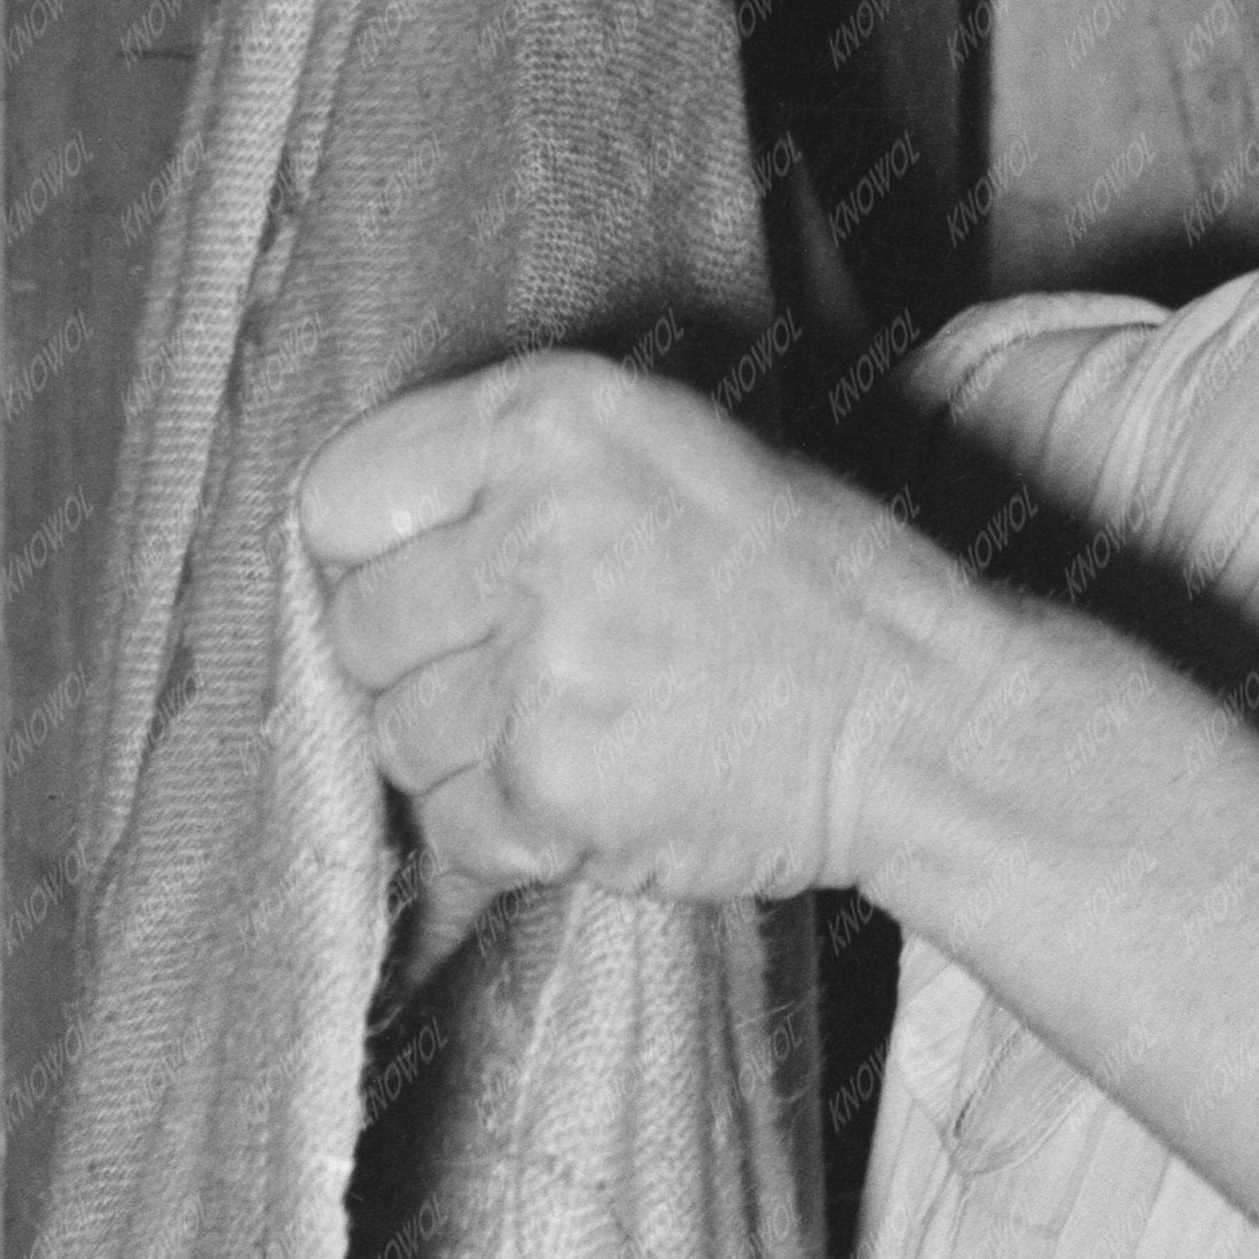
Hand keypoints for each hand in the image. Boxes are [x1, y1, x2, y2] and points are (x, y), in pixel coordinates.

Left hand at [294, 353, 903, 904]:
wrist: (916, 718)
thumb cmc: (805, 583)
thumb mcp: (665, 448)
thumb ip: (517, 467)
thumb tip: (379, 547)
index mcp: (546, 423)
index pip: (342, 501)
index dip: (373, 561)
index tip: (430, 592)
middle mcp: (530, 536)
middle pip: (361, 630)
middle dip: (417, 669)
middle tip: (512, 682)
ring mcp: (539, 673)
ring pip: (397, 738)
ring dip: (459, 758)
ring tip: (561, 741)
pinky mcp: (556, 791)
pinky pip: (453, 829)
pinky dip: (500, 835)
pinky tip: (578, 803)